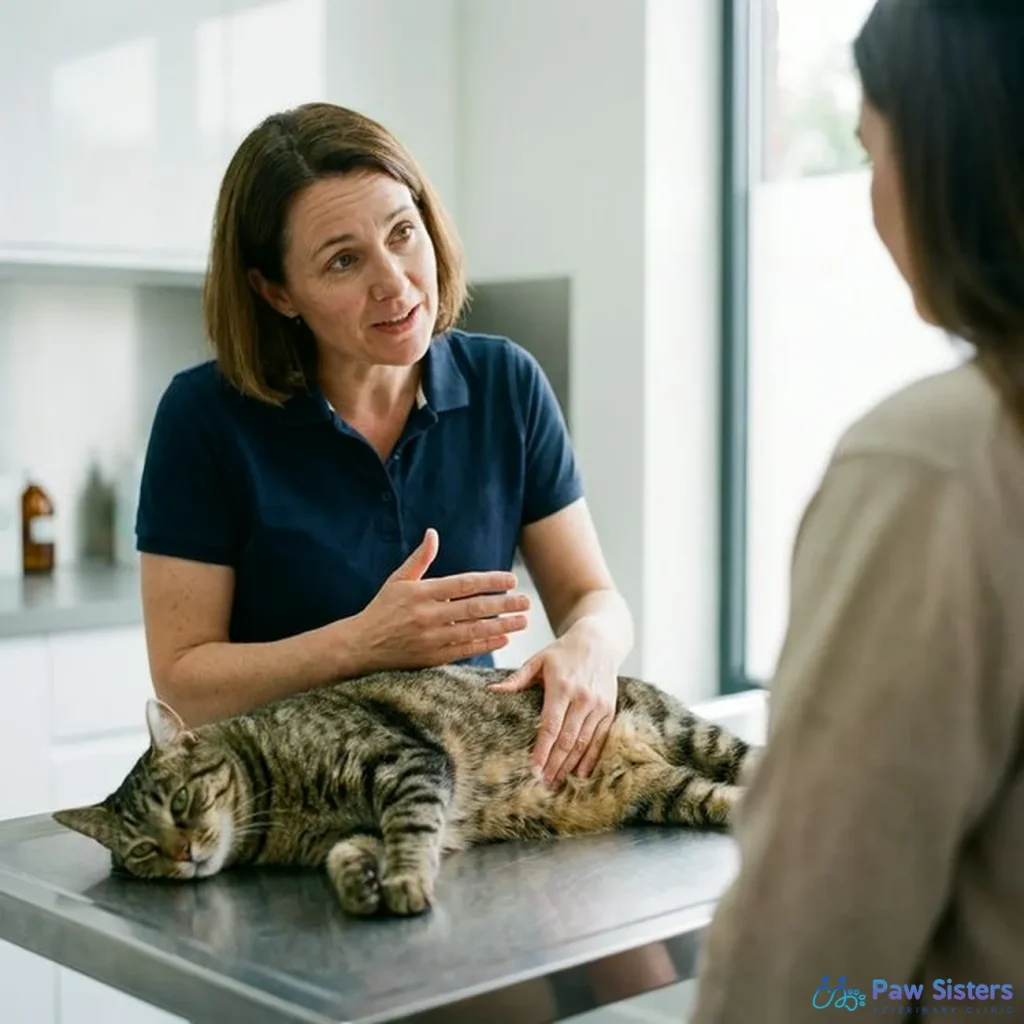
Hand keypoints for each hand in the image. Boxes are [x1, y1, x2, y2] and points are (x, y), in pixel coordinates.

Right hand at [354, 528, 530, 671]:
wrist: (360, 645)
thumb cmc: (382, 608)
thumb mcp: (397, 580)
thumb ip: (419, 559)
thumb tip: (432, 533)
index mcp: (421, 593)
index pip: (464, 584)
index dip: (490, 581)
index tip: (511, 579)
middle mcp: (428, 615)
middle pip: (474, 608)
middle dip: (504, 604)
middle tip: (526, 601)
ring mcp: (431, 638)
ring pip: (474, 631)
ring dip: (501, 626)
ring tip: (522, 621)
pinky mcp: (431, 658)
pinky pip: (464, 651)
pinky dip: (485, 645)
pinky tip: (503, 639)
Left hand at [488, 625, 617, 785]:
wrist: (599, 642)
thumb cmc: (564, 652)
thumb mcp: (538, 660)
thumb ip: (517, 678)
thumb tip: (493, 690)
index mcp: (562, 686)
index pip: (550, 725)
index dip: (542, 750)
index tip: (533, 769)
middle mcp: (582, 698)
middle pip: (567, 739)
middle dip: (554, 764)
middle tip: (542, 784)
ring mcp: (598, 706)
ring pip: (583, 743)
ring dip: (569, 766)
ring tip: (556, 783)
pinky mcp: (609, 711)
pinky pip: (599, 740)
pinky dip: (590, 758)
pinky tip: (579, 773)